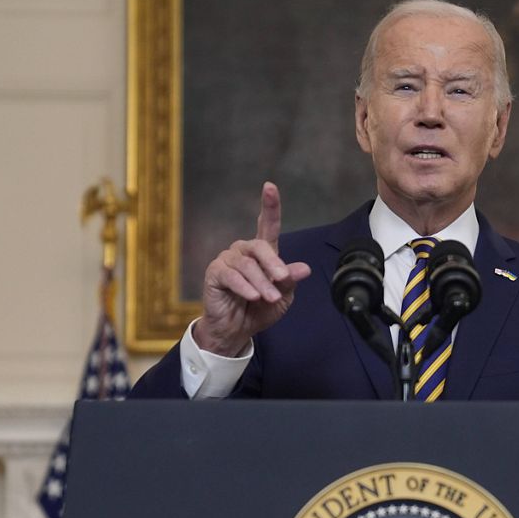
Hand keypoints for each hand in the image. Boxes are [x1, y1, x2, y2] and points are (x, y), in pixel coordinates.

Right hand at [192, 182, 311, 355]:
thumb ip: (289, 282)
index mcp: (263, 253)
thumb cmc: (259, 310)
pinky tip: (252, 296)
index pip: (267, 225)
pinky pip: (230, 275)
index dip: (269, 206)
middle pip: (260, 246)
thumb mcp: (282, 297)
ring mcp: (227, 260)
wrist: (237, 331)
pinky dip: (244, 287)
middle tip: (282, 281)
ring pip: (247, 265)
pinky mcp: (214, 273)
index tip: (270, 187)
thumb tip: (304, 269)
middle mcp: (244, 251)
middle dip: (274, 264)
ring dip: (261, 283)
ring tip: (269, 298)